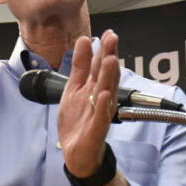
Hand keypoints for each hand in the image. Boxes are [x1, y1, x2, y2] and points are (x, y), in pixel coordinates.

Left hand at [58, 29, 120, 177]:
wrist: (77, 152)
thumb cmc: (78, 121)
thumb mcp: (73, 88)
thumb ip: (80, 65)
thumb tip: (84, 40)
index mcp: (94, 88)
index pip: (100, 65)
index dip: (104, 49)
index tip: (108, 33)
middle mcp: (100, 98)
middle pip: (105, 75)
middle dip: (109, 56)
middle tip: (113, 39)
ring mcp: (99, 113)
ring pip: (105, 92)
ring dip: (108, 76)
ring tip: (111, 60)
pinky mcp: (96, 130)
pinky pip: (100, 117)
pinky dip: (102, 106)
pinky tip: (103, 95)